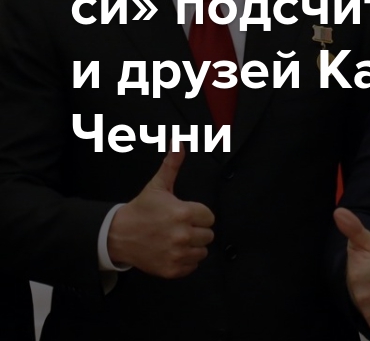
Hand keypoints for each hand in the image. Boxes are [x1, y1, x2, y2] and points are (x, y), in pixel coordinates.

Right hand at [107, 150, 214, 278]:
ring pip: (202, 251)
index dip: (198, 215)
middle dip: (196, 230)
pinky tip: (172, 251)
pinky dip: (185, 261)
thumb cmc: (141, 210)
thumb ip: (172, 164)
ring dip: (192, 246)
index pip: (209, 217)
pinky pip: (192, 266)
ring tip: (175, 239)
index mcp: (182, 213)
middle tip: (178, 227)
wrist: (117, 235)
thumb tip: (179, 142)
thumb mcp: (158, 186)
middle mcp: (182, 235)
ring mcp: (177, 254)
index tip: (183, 214)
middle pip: (208, 235)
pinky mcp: (172, 269)